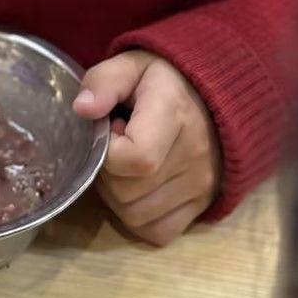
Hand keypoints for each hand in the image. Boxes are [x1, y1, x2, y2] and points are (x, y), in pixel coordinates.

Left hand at [73, 49, 219, 245]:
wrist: (216, 95)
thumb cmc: (164, 79)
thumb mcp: (131, 65)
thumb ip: (104, 82)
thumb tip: (81, 109)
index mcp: (174, 114)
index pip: (137, 159)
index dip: (109, 151)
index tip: (112, 129)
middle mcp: (193, 155)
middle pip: (127, 192)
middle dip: (107, 172)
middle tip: (117, 144)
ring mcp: (200, 185)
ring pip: (136, 216)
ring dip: (118, 195)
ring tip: (128, 163)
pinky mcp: (202, 204)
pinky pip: (158, 231)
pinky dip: (139, 217)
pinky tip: (139, 187)